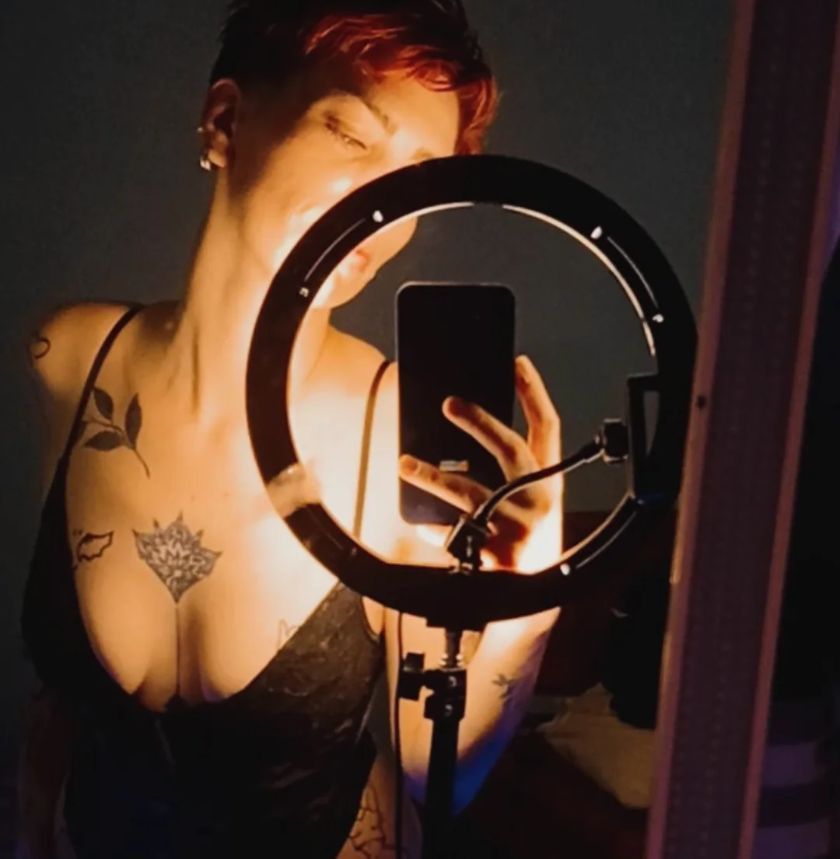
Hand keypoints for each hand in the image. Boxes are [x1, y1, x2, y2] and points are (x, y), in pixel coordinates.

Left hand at [399, 355, 562, 569]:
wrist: (539, 598)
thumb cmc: (530, 539)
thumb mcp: (534, 501)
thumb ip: (513, 472)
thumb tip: (469, 432)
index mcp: (550, 482)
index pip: (548, 428)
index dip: (534, 393)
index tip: (517, 363)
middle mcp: (538, 500)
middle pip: (510, 449)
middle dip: (480, 422)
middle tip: (449, 403)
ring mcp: (517, 528)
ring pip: (470, 493)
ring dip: (433, 477)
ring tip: (405, 464)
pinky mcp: (495, 555)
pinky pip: (454, 536)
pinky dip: (434, 530)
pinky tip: (420, 525)